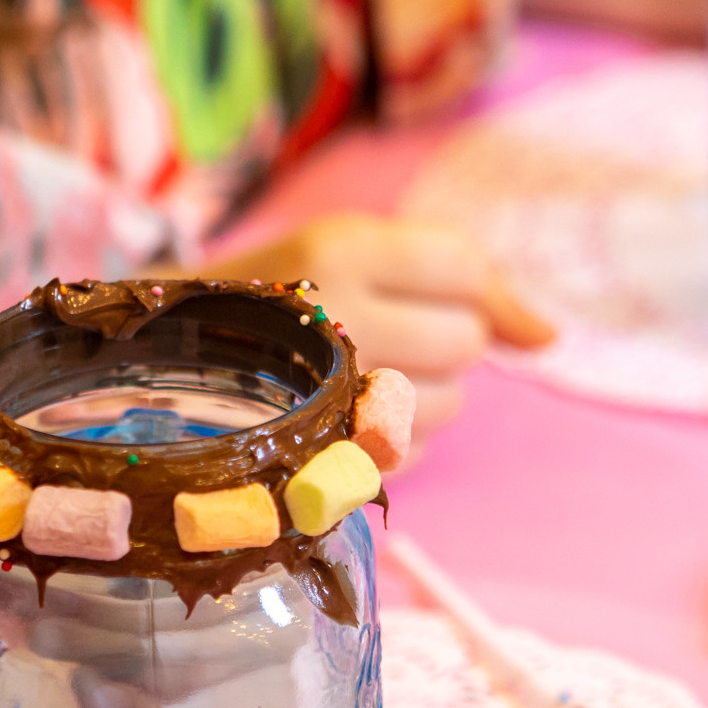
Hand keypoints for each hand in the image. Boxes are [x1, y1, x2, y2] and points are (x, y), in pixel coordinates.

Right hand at [204, 213, 555, 460]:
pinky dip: (398, 440)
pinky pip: (416, 453)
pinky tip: (347, 417)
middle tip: (381, 335)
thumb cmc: (275, 296)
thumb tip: (551, 336)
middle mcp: (334, 319)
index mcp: (338, 248)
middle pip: (468, 343)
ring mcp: (327, 397)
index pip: (465, 268)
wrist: (157, 360)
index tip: (438, 298)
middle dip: (445, 344)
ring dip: (426, 395)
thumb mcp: (352, 248)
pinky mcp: (323, 460)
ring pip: (451, 404)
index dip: (468, 289)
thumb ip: (467, 277)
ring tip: (360, 377)